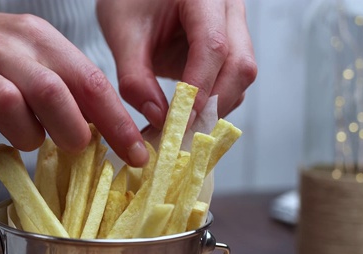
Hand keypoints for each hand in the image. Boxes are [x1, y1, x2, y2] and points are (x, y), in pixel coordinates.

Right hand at [0, 6, 148, 165]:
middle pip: (50, 92)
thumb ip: (65, 86)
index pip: (88, 80)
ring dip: (23, 136)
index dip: (116, 123)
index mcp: (37, 37)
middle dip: (70, 131)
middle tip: (70, 146)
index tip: (137, 155)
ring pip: (7, 107)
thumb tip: (105, 132)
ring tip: (23, 137)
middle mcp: (4, 47)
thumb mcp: (31, 53)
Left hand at [96, 0, 257, 127]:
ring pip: (241, 76)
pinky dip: (212, 103)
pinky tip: (186, 115)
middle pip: (239, 64)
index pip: (213, 45)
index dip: (199, 86)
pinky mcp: (229, 47)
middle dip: (213, 104)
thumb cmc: (128, 2)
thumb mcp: (122, 34)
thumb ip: (135, 78)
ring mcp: (233, 28)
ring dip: (214, 107)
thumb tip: (160, 119)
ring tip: (179, 127)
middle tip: (181, 131)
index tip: (179, 119)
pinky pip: (231, 80)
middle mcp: (228, 9)